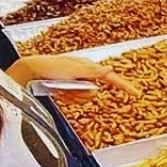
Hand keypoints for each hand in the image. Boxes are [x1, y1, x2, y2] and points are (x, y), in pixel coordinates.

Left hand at [14, 55, 142, 101]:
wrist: (29, 72)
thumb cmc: (49, 68)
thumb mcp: (73, 69)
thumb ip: (93, 72)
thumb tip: (110, 70)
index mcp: (88, 66)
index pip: (111, 77)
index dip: (125, 86)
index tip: (136, 94)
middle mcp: (84, 73)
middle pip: (95, 92)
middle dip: (83, 94)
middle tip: (69, 88)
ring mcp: (77, 81)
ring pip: (85, 98)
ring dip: (73, 97)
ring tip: (61, 90)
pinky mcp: (69, 88)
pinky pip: (76, 100)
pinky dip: (67, 99)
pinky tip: (59, 93)